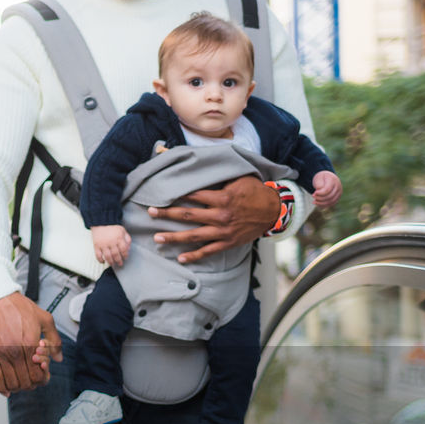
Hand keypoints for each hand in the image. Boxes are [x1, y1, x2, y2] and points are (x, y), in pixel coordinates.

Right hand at [0, 293, 62, 394]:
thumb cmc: (19, 307)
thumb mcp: (44, 318)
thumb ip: (54, 340)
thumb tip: (59, 358)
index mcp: (30, 343)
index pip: (39, 373)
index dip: (42, 379)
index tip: (41, 375)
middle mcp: (15, 351)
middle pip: (26, 381)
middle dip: (31, 384)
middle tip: (31, 380)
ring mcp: (0, 354)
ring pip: (12, 382)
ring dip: (18, 387)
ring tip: (20, 383)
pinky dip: (2, 387)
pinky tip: (7, 390)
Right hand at [91, 224, 130, 266]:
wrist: (101, 222)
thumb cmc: (112, 227)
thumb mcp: (123, 231)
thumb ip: (127, 239)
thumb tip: (128, 249)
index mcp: (119, 238)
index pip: (124, 250)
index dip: (125, 255)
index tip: (125, 258)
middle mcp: (111, 242)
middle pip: (116, 255)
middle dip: (119, 261)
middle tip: (120, 264)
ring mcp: (103, 244)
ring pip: (108, 256)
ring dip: (111, 262)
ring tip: (112, 264)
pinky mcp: (96, 245)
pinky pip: (98, 255)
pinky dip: (100, 260)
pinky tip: (103, 261)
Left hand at [148, 175, 278, 263]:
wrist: (274, 211)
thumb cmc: (254, 191)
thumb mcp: (239, 178)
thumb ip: (219, 176)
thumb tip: (200, 165)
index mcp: (223, 198)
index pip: (194, 196)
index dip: (176, 195)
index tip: (160, 194)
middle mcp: (221, 215)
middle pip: (188, 216)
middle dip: (167, 214)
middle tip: (150, 213)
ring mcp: (223, 231)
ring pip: (194, 236)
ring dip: (174, 238)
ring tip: (157, 238)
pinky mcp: (228, 242)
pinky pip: (208, 251)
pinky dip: (194, 256)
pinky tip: (180, 258)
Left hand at [312, 170, 341, 207]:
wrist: (327, 178)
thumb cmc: (321, 178)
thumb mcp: (318, 179)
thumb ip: (319, 185)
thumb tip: (319, 192)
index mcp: (333, 180)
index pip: (327, 189)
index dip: (320, 193)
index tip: (313, 194)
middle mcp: (338, 186)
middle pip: (329, 196)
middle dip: (319, 198)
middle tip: (312, 196)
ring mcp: (339, 192)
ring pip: (331, 201)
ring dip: (321, 203)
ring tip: (314, 202)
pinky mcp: (337, 197)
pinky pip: (331, 203)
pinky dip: (324, 205)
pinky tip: (318, 204)